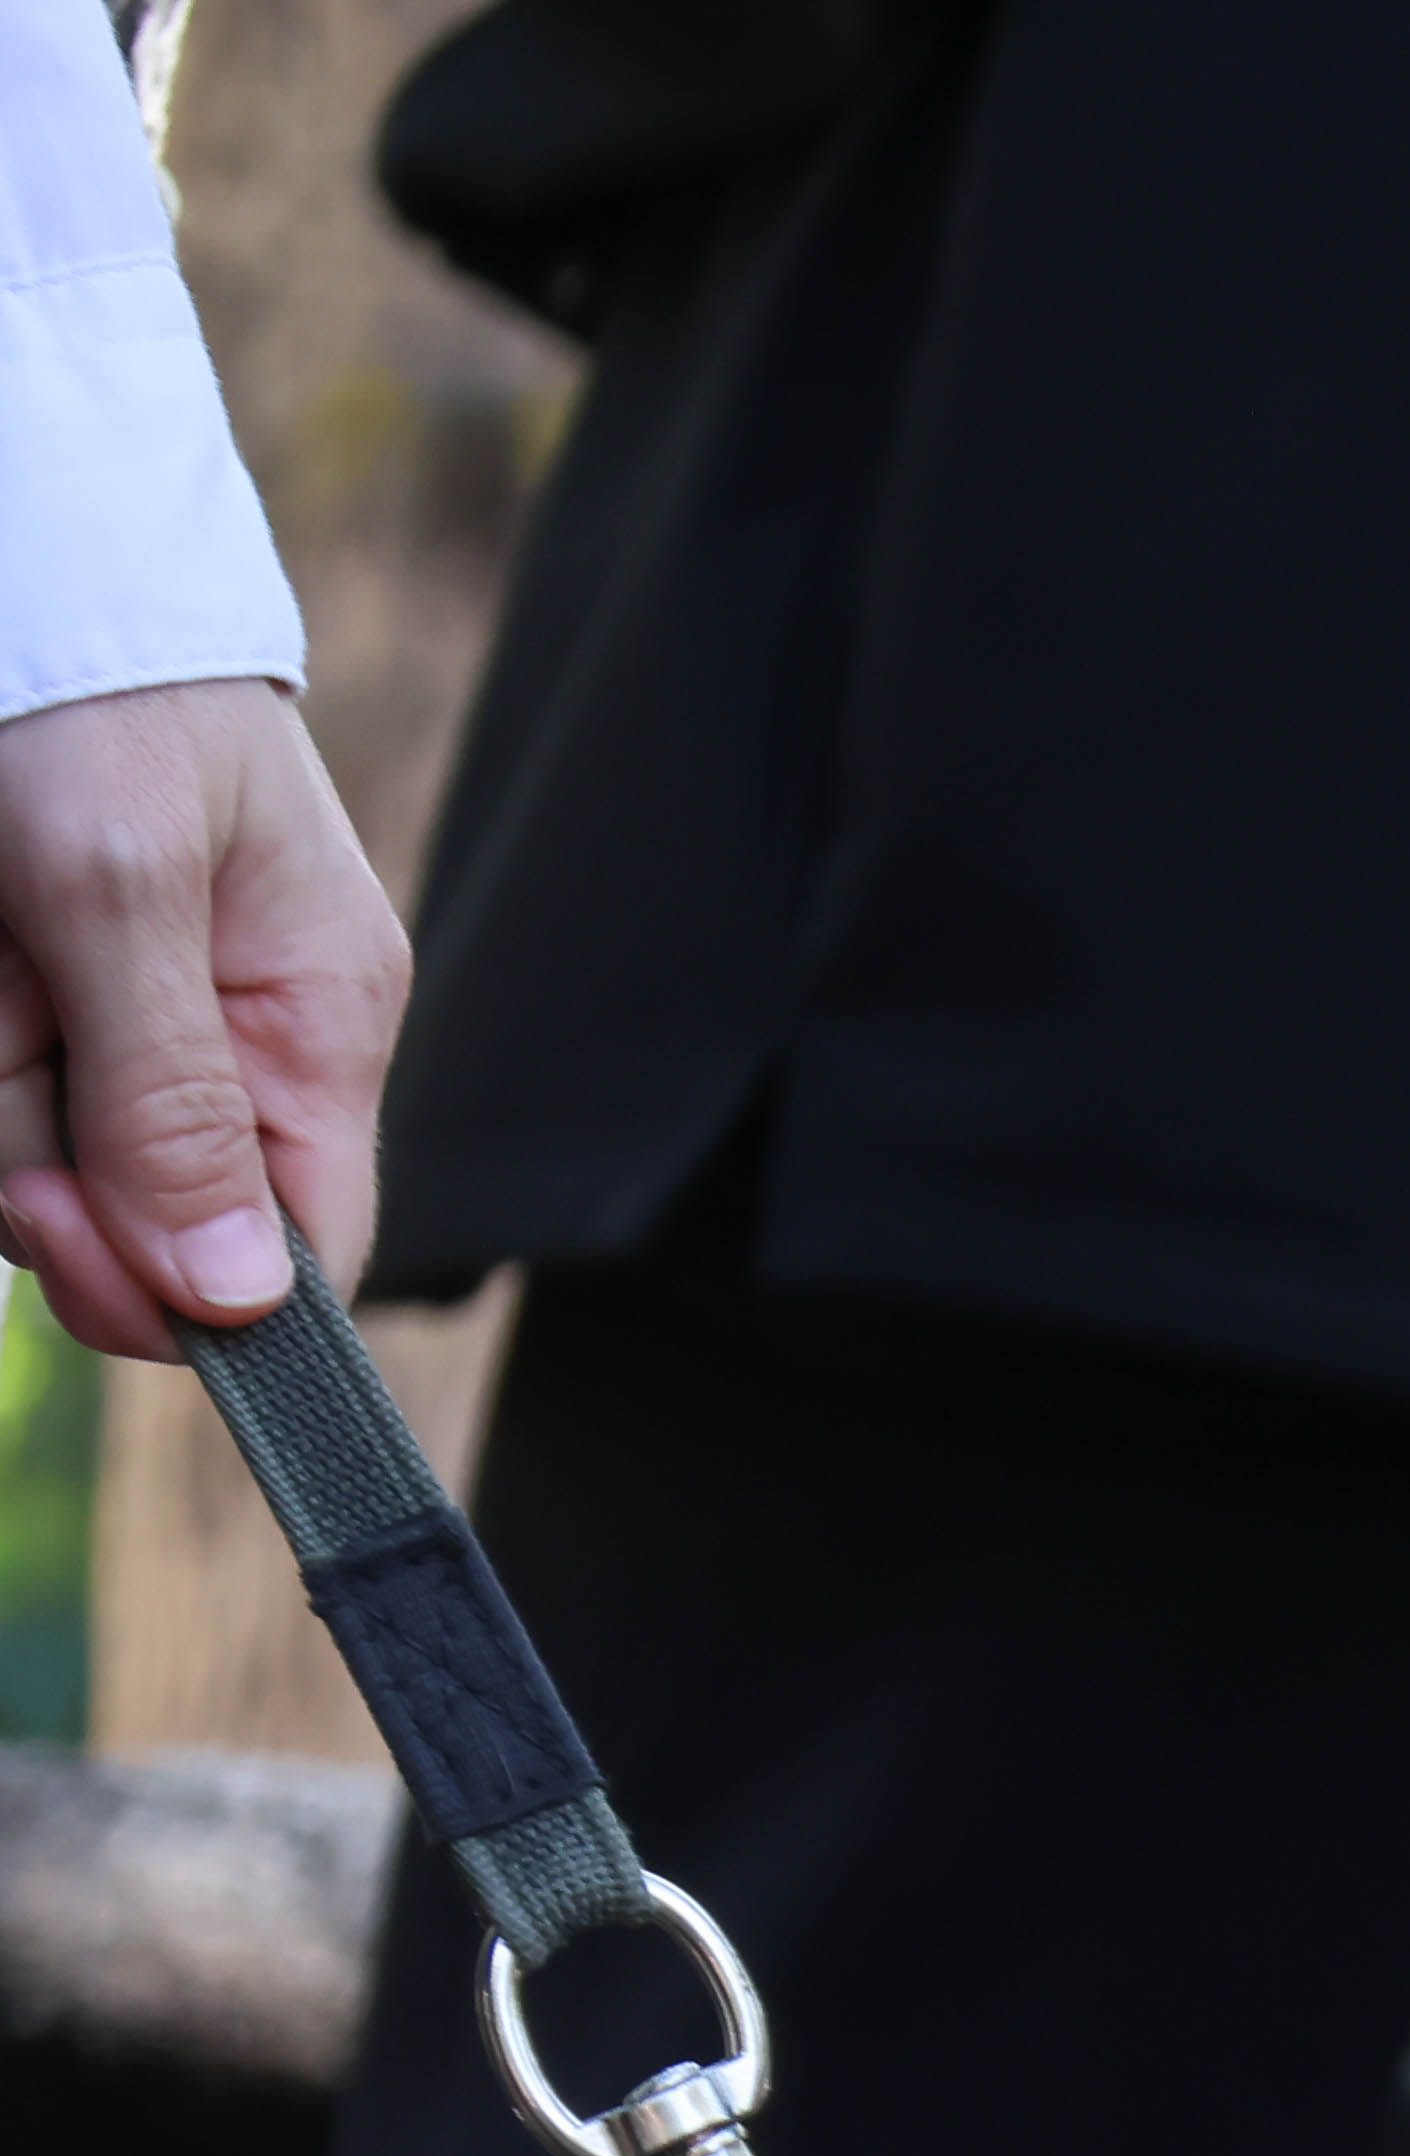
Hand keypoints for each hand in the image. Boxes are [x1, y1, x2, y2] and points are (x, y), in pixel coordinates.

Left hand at [0, 677, 403, 1359]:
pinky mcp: (38, 994)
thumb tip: (243, 1301)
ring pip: (29, 1151)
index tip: (63, 1219)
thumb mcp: (116, 886)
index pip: (300, 1252)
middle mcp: (234, 1040)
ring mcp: (124, 1019)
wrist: (3, 541)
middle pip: (135, 1213)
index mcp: (317, 1021)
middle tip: (3, 1007)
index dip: (183, 1288)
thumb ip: (172, 1098)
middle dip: (28, 1142)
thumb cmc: (81, 687)